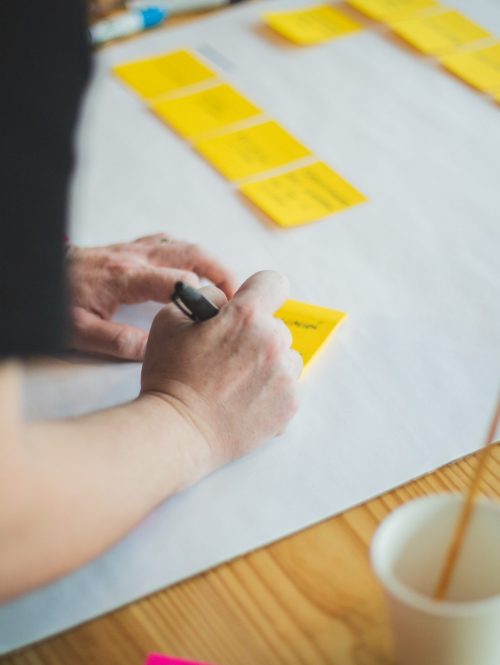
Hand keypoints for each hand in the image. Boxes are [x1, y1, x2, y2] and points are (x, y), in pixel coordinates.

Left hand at [66, 233, 236, 360]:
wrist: (39, 274)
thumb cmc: (59, 302)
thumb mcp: (79, 331)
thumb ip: (116, 341)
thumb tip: (154, 350)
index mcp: (126, 277)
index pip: (179, 279)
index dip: (206, 295)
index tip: (221, 315)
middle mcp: (135, 257)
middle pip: (192, 252)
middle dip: (222, 271)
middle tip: (240, 295)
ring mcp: (134, 248)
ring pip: (184, 244)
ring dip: (210, 261)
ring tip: (227, 284)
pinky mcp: (131, 247)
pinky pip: (170, 243)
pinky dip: (190, 253)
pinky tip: (197, 269)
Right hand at [141, 271, 302, 474]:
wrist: (178, 432)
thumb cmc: (170, 377)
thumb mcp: (170, 321)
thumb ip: (204, 299)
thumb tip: (225, 300)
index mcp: (246, 317)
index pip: (273, 283)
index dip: (258, 292)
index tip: (248, 305)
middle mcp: (272, 342)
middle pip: (277, 326)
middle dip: (255, 335)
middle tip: (228, 356)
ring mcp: (285, 376)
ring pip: (286, 357)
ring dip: (268, 363)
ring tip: (236, 382)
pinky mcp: (289, 405)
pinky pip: (287, 387)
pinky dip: (270, 392)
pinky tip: (244, 401)